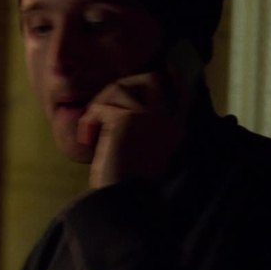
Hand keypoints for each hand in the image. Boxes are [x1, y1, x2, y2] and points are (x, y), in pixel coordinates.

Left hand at [77, 69, 192, 188]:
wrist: (122, 201)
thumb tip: (124, 102)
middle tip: (101, 111)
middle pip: (149, 79)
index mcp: (176, 128)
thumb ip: (142, 125)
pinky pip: (101, 107)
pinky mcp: (128, 119)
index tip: (169, 69)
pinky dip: (88, 122)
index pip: (182, 90)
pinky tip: (88, 140)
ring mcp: (151, 116)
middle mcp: (169, 119)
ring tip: (92, 131)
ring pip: (119, 88)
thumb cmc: (126, 180)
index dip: (173, 77)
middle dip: (120, 87)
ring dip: (98, 106)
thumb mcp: (141, 149)